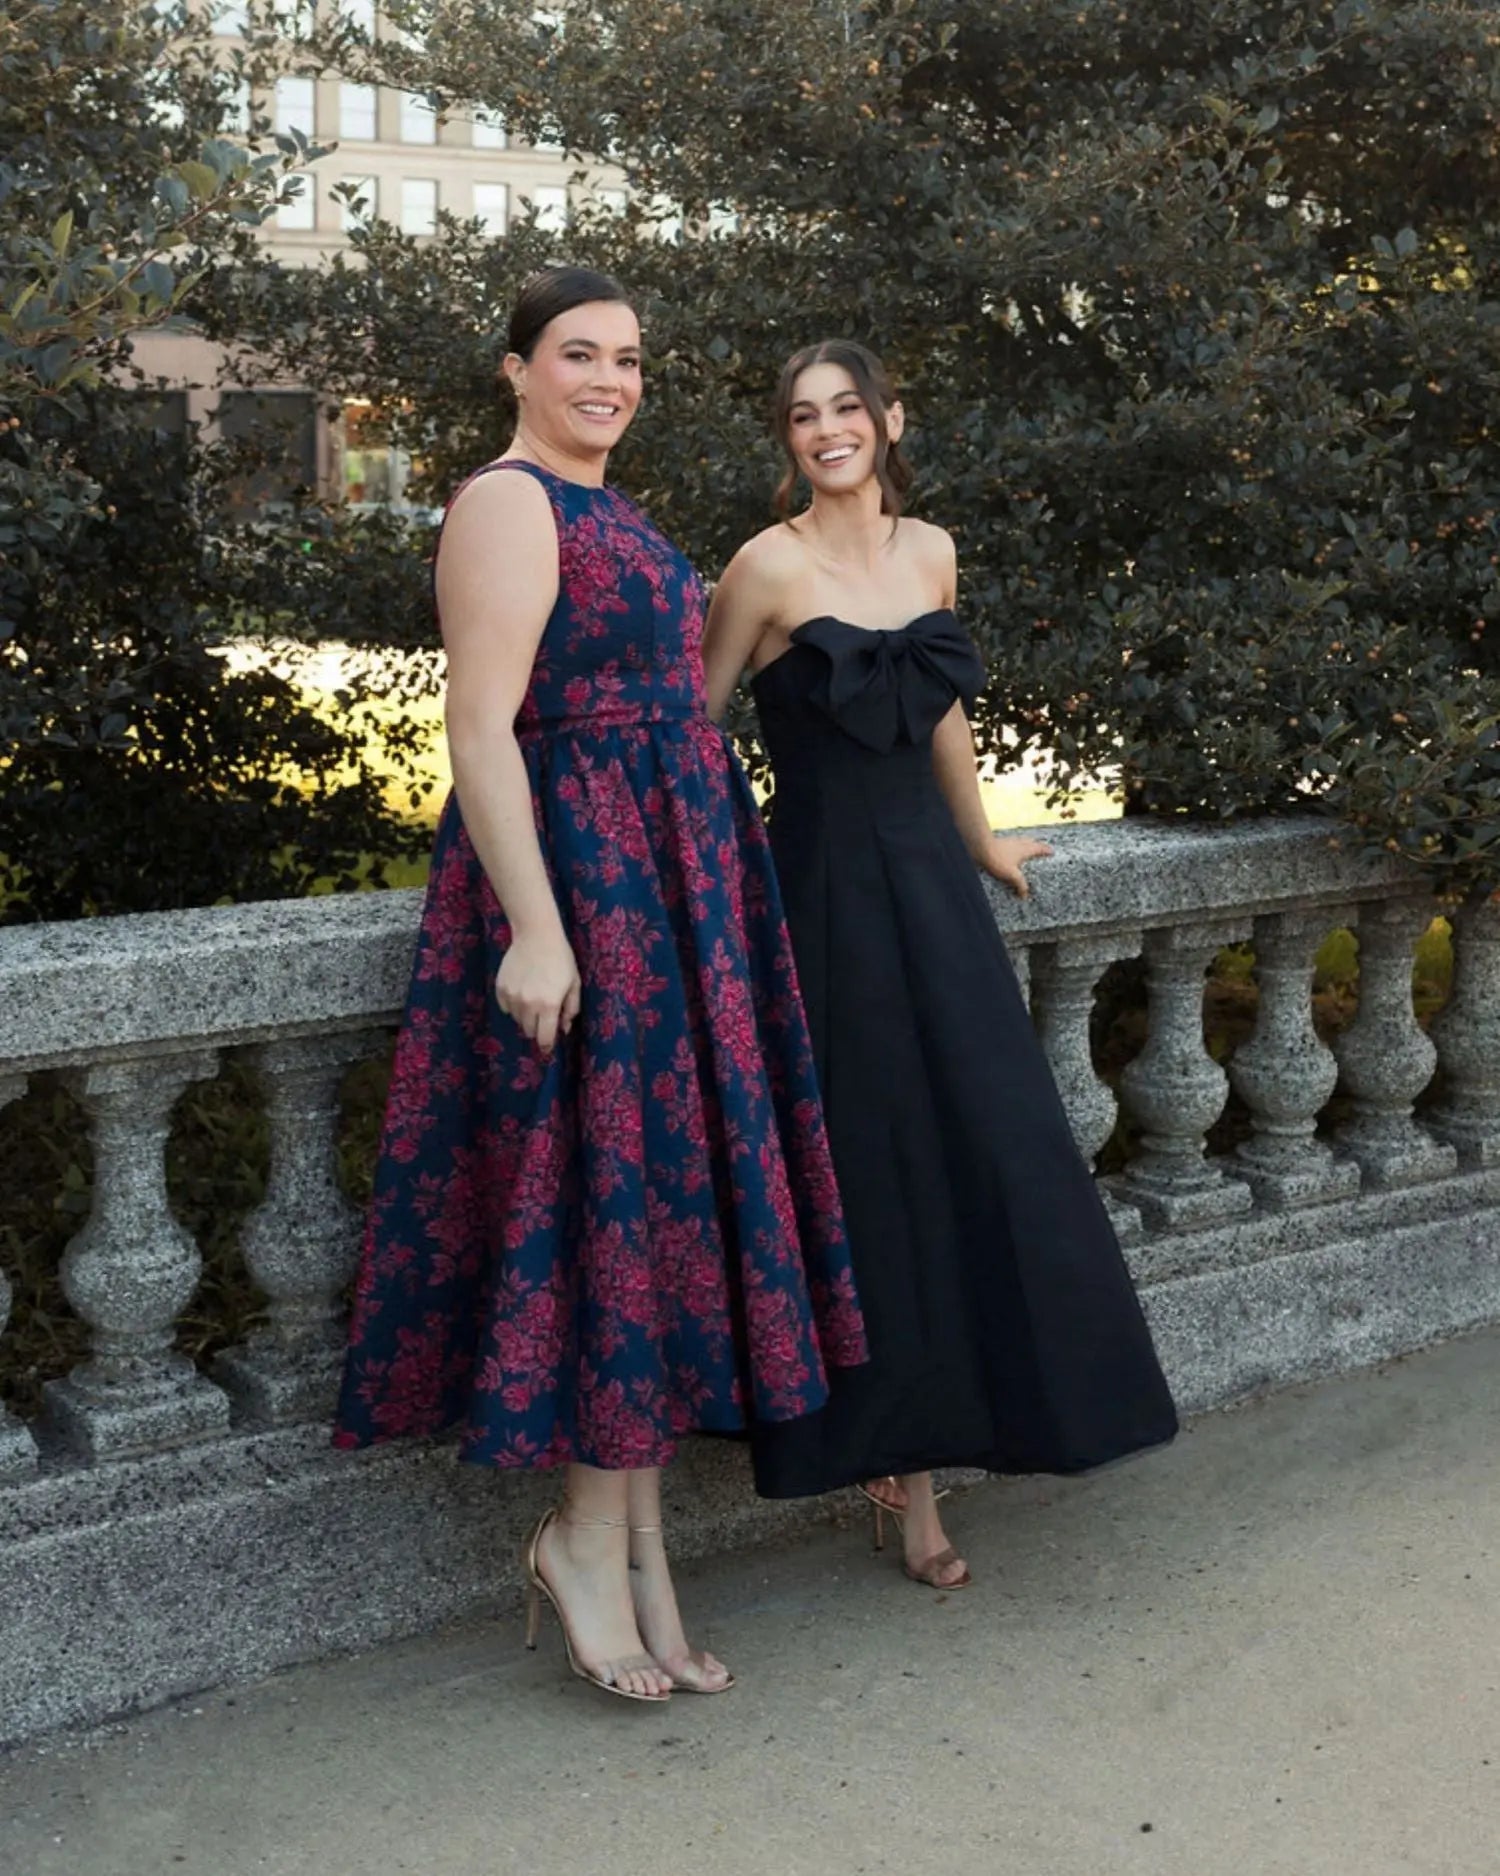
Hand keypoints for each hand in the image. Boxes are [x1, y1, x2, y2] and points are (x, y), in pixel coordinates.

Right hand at [495, 927, 581, 1056]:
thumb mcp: (574, 983)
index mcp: (549, 1005)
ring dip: (525, 1016)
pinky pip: (506, 1008)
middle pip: (529, 1031)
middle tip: (544, 1014)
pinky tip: (522, 991)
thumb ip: (571, 1009)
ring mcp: (512, 997)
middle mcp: (528, 1004)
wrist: (536, 936)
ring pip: (517, 1020)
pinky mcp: (500, 988)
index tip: (548, 1046)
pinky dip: (513, 1005)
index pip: (544, 1038)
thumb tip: (564, 1029)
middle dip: (537, 1027)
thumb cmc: (561, 959)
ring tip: (533, 998)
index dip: (547, 1045)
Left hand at [975, 833, 1053, 897]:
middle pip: (1031, 842)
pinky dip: (1014, 846)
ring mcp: (1009, 841)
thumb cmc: (998, 859)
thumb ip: (1020, 884)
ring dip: (1026, 844)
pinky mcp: (1000, 842)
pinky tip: (1010, 850)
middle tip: (1041, 848)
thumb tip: (1025, 895)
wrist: (980, 847)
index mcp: (1025, 849)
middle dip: (1037, 845)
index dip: (1046, 850)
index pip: (1039, 848)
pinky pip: (1011, 843)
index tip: (1052, 852)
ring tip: (1027, 848)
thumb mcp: (1012, 875)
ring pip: (1021, 841)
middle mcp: (1018, 843)